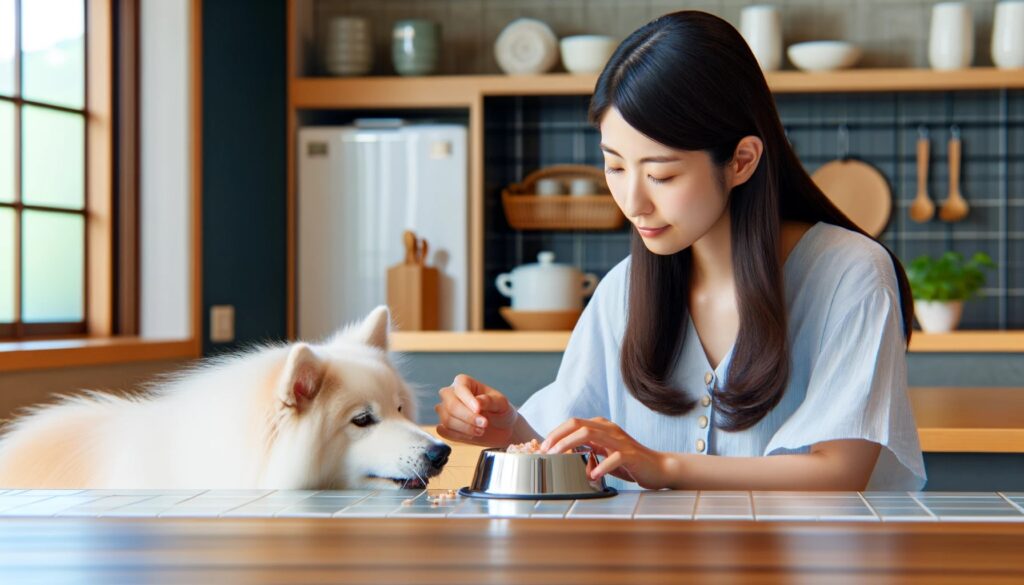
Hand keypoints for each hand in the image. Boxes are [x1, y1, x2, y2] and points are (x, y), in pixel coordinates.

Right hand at [435, 374, 517, 446]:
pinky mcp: (444, 426)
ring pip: (447, 420)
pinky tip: (472, 435)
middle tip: (484, 424)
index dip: (468, 400)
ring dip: (466, 428)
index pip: (460, 389)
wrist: (500, 428)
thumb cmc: (500, 410)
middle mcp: (450, 394)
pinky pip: (445, 432)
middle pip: (451, 405)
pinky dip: (459, 436)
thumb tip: (477, 402)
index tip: (479, 410)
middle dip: (468, 418)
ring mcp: (445, 410)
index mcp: (463, 382)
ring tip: (481, 430)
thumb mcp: (501, 403)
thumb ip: (489, 401)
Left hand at [541, 417, 669, 489]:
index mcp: (602, 426)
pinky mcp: (631, 455)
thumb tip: (563, 453)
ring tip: (559, 458)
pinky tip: (591, 476)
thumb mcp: (604, 452)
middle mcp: (610, 429)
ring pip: (591, 435)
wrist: (658, 468)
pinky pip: (613, 458)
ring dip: (571, 446)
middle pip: (578, 425)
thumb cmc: (629, 462)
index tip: (543, 447)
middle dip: (558, 437)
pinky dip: (600, 466)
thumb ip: (588, 449)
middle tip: (545, 452)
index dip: (556, 433)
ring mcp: (620, 441)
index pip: (574, 423)